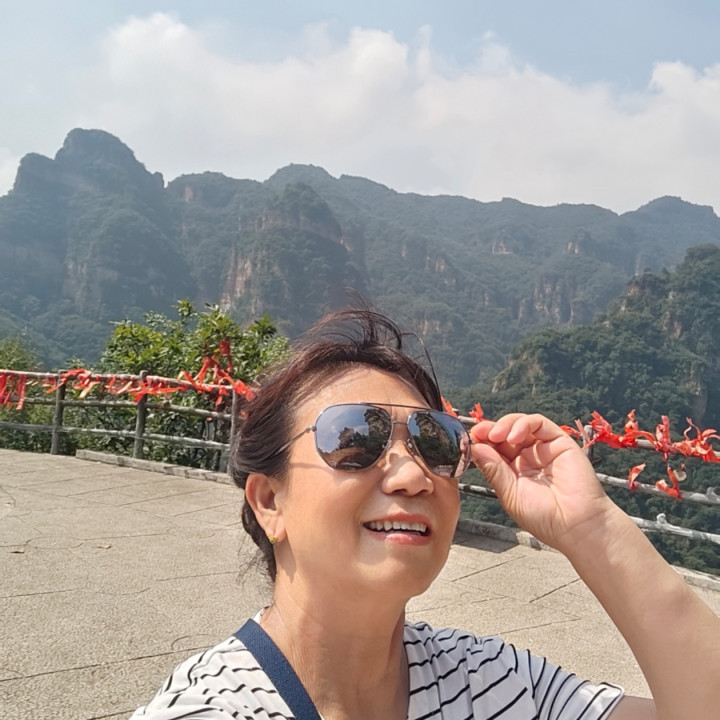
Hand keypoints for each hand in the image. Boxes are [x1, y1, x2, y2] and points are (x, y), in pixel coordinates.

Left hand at [469, 413, 616, 550]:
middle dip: (488, 431)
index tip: (468, 441)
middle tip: (478, 434)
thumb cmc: (545, 518)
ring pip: (519, 425)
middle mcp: (527, 458)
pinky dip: (523, 424)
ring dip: (504, 425)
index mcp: (513, 471)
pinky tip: (513, 436)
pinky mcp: (559, 441)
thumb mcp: (510, 493)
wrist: (577, 526)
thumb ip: (493, 469)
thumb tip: (475, 448)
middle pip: (504, 434)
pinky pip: (539, 423)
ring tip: (495, 435)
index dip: (481, 442)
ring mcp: (543, 449)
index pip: (493, 449)